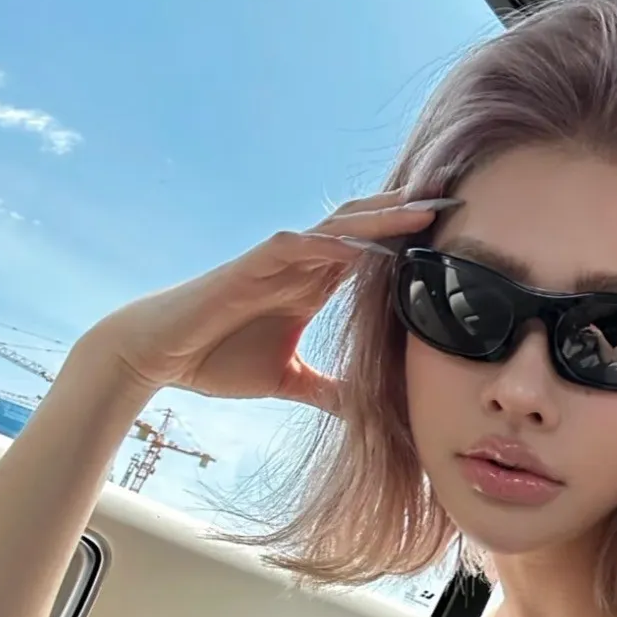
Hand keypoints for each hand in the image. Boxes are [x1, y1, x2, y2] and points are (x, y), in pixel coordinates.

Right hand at [79, 190, 453, 414]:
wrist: (159, 354)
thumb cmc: (217, 359)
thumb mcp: (289, 381)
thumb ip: (328, 390)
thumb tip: (364, 411)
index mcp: (313, 284)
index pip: (372, 255)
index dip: (411, 245)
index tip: (457, 242)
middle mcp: (300, 264)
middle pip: (364, 229)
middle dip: (406, 217)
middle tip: (455, 206)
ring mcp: (276, 261)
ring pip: (335, 227)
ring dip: (376, 219)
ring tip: (419, 210)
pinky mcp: (249, 267)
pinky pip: (293, 247)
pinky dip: (326, 244)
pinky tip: (357, 245)